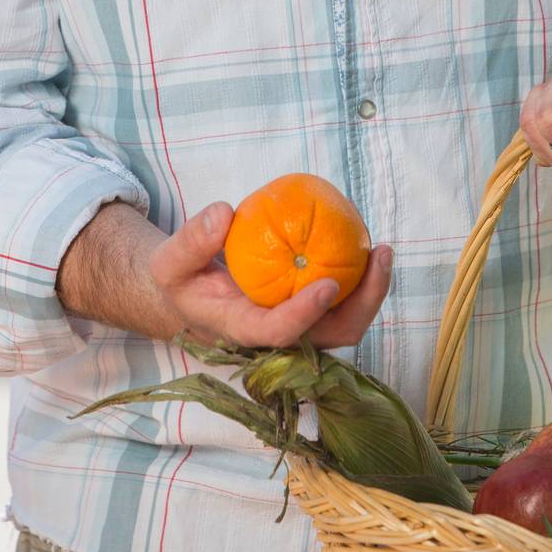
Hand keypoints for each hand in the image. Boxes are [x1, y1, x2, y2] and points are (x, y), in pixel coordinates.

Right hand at [148, 202, 393, 348]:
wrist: (188, 299)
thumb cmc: (181, 281)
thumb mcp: (169, 261)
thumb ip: (192, 241)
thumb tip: (224, 213)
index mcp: (240, 330)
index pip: (277, 333)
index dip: (304, 314)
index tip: (328, 283)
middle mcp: (276, 338)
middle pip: (329, 337)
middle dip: (362, 306)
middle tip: (379, 256)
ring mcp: (296, 328)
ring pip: (343, 325)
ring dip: (370, 293)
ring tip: (382, 250)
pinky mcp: (306, 314)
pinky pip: (340, 304)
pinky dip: (358, 280)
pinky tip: (365, 246)